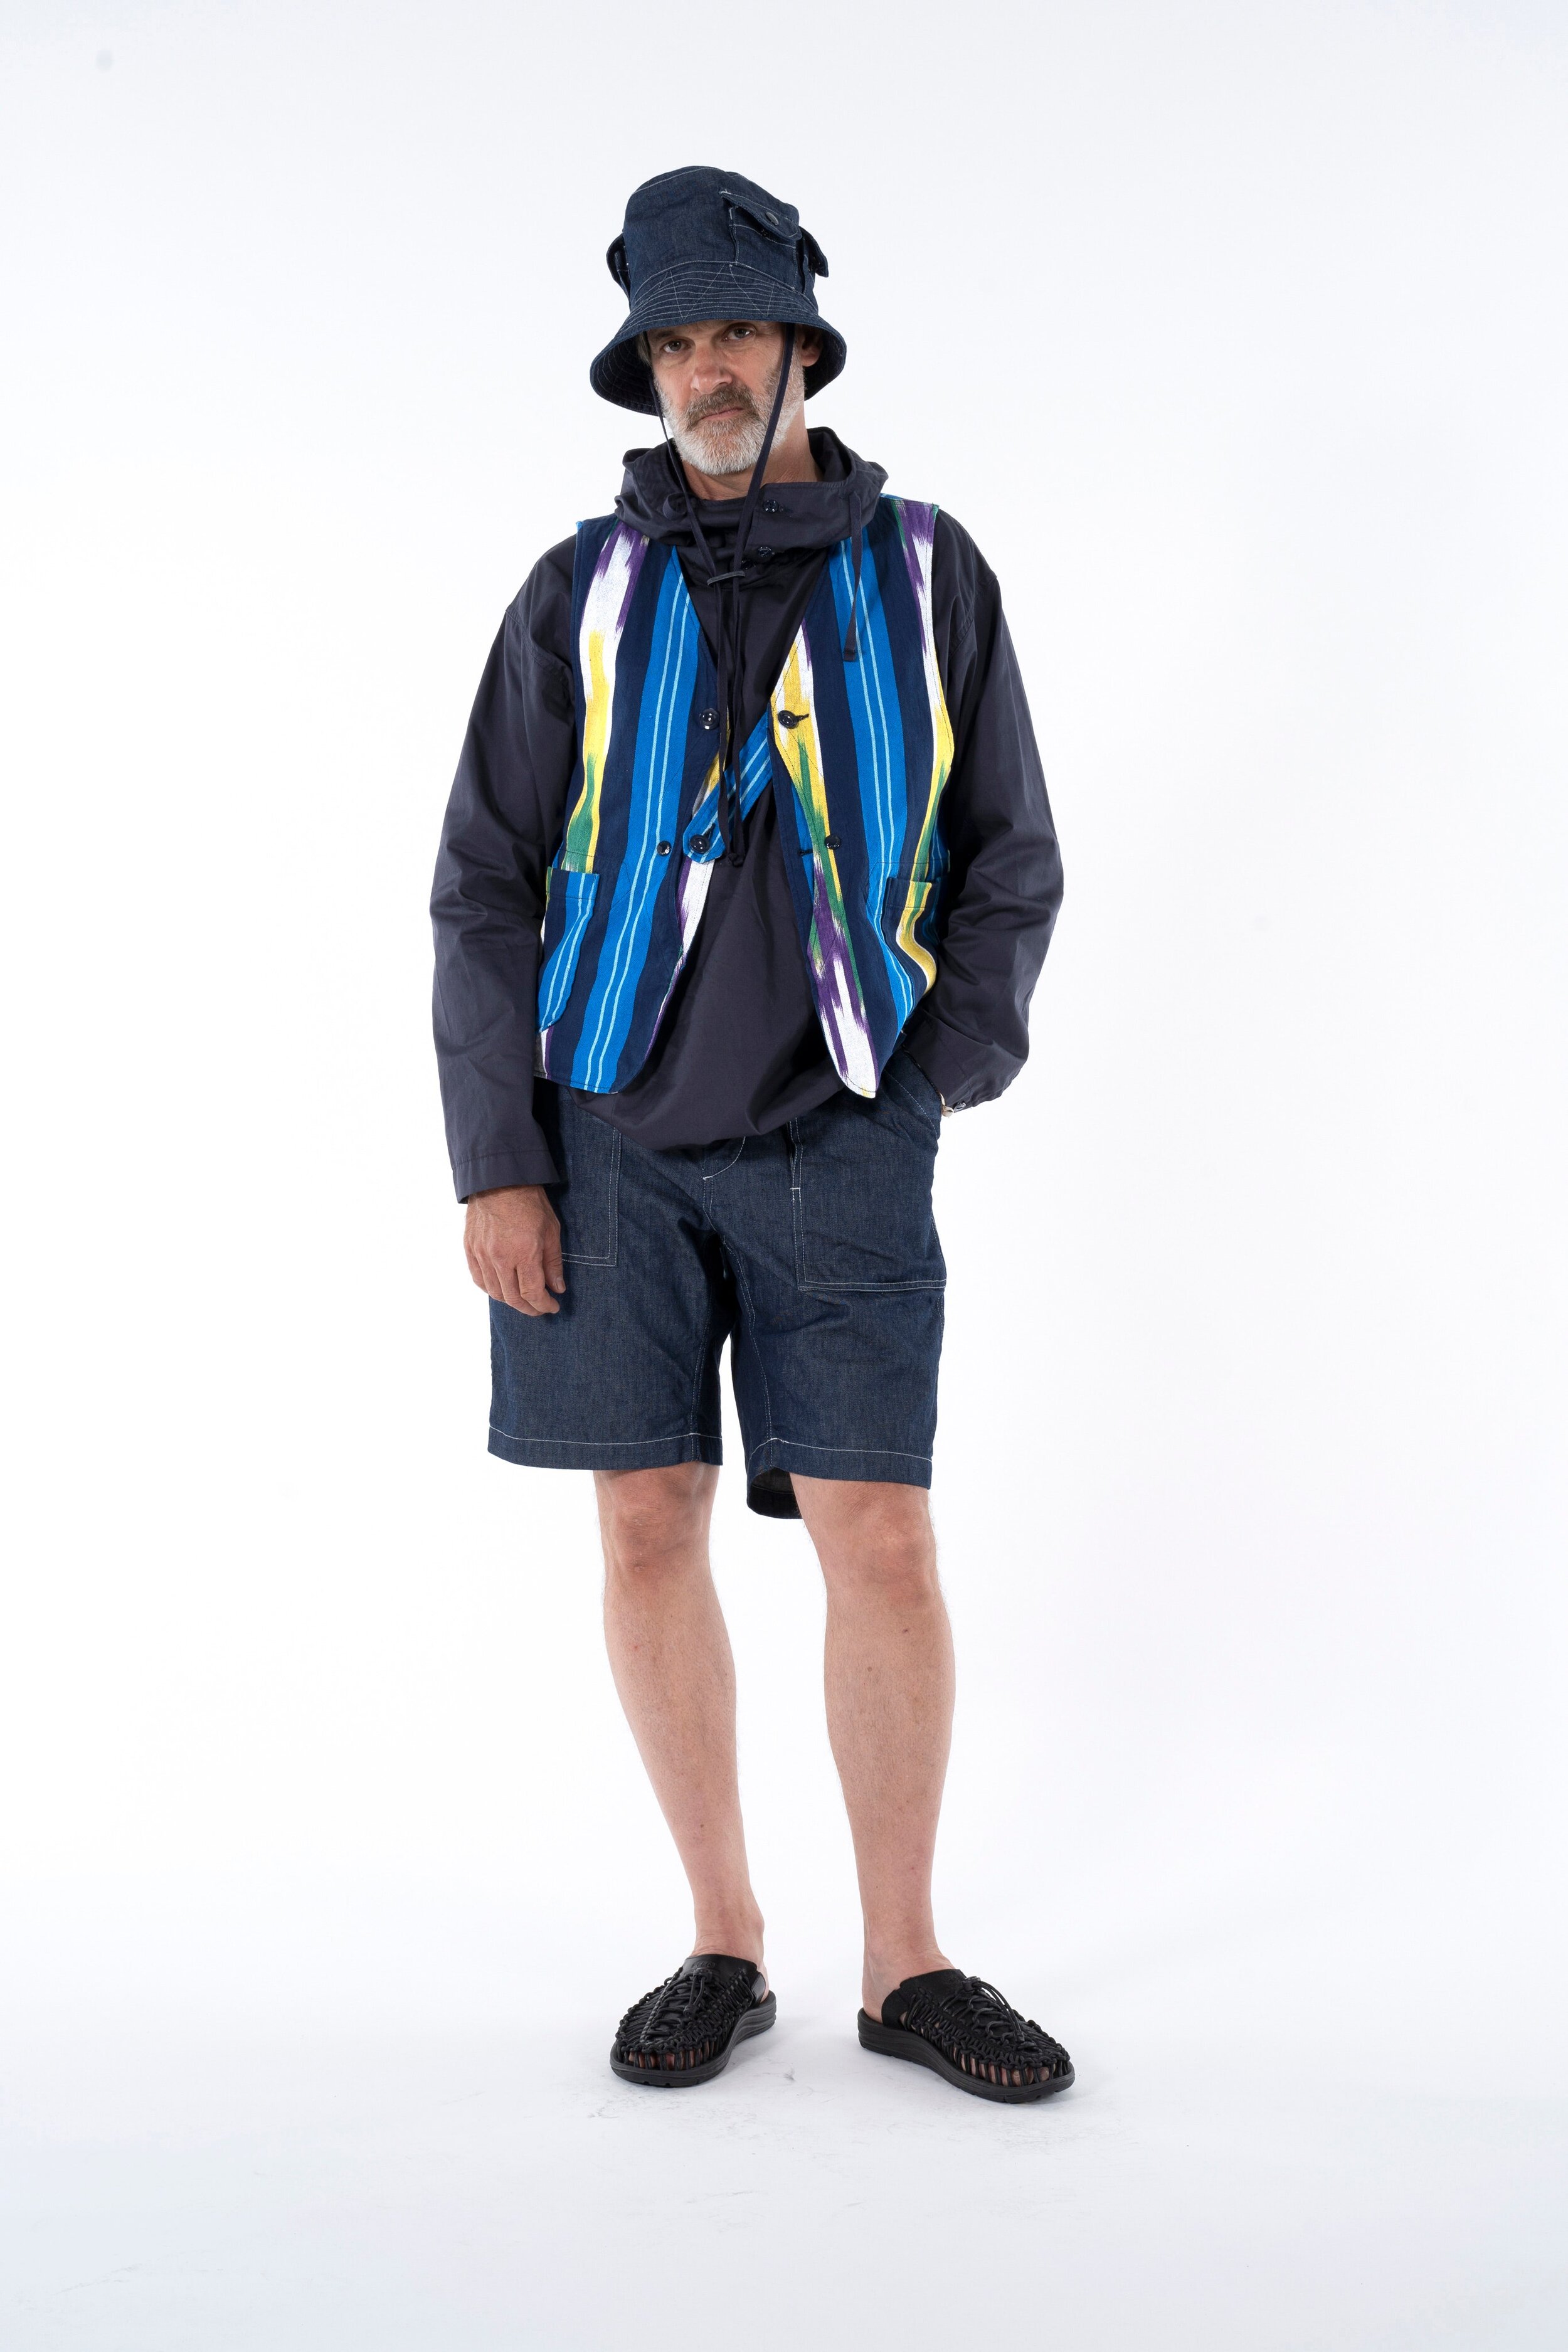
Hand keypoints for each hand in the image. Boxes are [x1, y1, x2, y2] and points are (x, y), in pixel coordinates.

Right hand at [464, 1184, 564, 1315]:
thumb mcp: (551, 1230)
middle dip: (529, 1308)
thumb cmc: (529, 1202)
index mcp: (523, 1253)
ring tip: (523, 1300)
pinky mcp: (470, 1249)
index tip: (552, 1307)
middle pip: (512, 1298)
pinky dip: (491, 1289)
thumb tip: (557, 1288)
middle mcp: (500, 1258)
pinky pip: (479, 1279)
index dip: (543, 1305)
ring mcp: (482, 1254)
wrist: (499, 1180)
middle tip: (539, 1308)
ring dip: (510, 1301)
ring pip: (494, 1292)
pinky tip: (502, 1288)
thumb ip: (553, 1263)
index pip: (532, 1293)